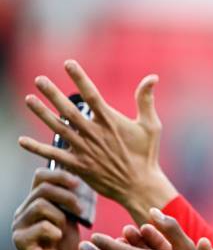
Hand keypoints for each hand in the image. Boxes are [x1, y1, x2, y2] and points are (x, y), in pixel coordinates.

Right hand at [12, 168, 81, 249]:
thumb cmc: (67, 242)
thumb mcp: (71, 215)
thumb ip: (70, 198)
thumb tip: (79, 176)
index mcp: (33, 202)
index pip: (40, 176)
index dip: (60, 175)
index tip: (77, 183)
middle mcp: (22, 212)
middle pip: (43, 189)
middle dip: (67, 196)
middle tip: (80, 209)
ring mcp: (18, 226)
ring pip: (41, 205)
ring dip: (61, 216)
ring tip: (65, 228)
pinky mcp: (20, 241)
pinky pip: (42, 226)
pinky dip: (56, 232)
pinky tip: (57, 239)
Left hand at [18, 60, 177, 223]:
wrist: (139, 186)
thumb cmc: (146, 155)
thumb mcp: (152, 125)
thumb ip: (146, 100)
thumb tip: (152, 77)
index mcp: (111, 121)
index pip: (91, 95)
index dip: (79, 78)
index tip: (68, 63)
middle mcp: (94, 133)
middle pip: (69, 109)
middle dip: (52, 93)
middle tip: (39, 79)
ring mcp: (84, 149)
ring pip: (58, 127)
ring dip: (42, 113)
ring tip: (28, 99)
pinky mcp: (78, 165)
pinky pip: (53, 155)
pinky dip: (37, 148)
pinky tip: (21, 141)